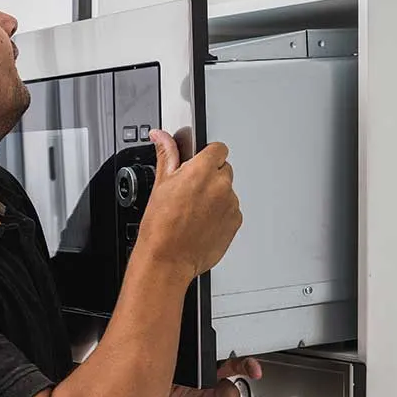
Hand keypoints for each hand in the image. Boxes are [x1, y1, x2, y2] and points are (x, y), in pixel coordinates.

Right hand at [137, 129, 241, 280]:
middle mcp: (221, 185)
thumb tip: (161, 137)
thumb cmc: (161, 227)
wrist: (168, 260)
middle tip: (190, 192)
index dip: (207, 156)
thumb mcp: (160, 184)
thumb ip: (166, 154)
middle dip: (210, 176)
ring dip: (216, 196)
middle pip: (224, 169)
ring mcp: (231, 204)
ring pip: (227, 191)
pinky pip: (231, 210)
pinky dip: (220, 214)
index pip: (218, 149)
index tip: (198, 164)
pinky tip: (202, 223)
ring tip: (194, 212)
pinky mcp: (236, 222)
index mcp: (201, 170)